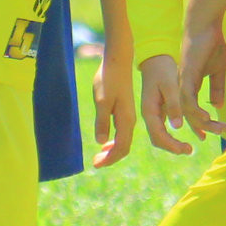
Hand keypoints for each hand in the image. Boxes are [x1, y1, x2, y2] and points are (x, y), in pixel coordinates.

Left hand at [91, 49, 136, 168]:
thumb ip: (102, 121)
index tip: (96, 164)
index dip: (109, 159)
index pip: (121, 147)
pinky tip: (104, 141)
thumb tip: (101, 141)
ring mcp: (127, 116)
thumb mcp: (102, 101)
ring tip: (99, 156)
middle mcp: (129, 120)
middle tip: (95, 164)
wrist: (118, 61)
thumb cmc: (108, 79)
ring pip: (123, 140)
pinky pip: (121, 132)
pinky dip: (113, 141)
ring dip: (111, 150)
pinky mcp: (123, 110)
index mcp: (126, 120)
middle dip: (110, 158)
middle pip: (123, 147)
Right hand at [135, 54, 194, 154]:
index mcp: (149, 110)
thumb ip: (173, 105)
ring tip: (189, 147)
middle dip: (173, 147)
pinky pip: (166, 127)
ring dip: (174, 143)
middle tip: (189, 150)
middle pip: (158, 139)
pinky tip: (190, 134)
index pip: (158, 136)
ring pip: (162, 134)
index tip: (187, 149)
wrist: (156, 56)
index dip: (172, 145)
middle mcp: (150, 114)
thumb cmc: (163, 68)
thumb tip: (178, 126)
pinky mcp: (160, 108)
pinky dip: (176, 134)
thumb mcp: (170, 85)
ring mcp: (154, 112)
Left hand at [176, 24, 225, 138]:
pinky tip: (206, 117)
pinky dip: (196, 110)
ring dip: (202, 121)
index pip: (190, 110)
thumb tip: (217, 105)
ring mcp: (183, 81)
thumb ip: (217, 87)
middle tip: (220, 132)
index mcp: (189, 85)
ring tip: (217, 127)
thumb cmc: (211, 44)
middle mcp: (182, 86)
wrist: (205, 25)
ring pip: (188, 110)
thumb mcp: (217, 70)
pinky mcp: (186, 75)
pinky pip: (188, 98)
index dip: (198, 124)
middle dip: (204, 126)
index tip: (208, 135)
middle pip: (189, 114)